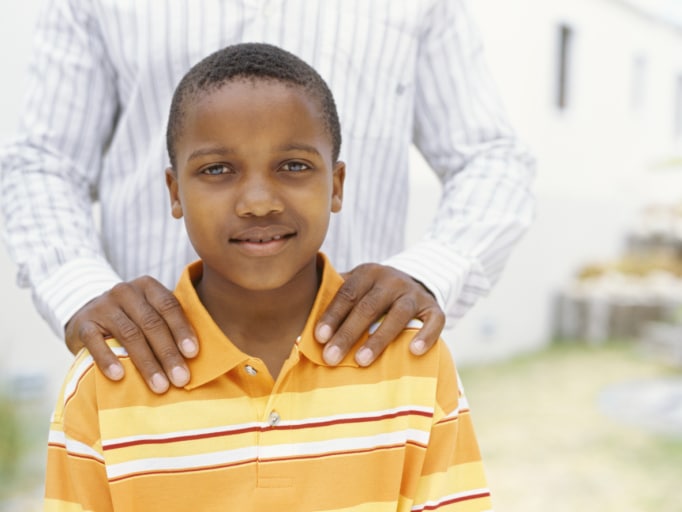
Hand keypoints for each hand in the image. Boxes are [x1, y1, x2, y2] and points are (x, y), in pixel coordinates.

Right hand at [65, 276, 197, 393]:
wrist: (86, 314)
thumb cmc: (131, 319)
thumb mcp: (149, 312)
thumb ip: (169, 326)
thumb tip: (196, 358)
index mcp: (148, 287)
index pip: (169, 306)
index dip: (182, 330)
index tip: (193, 354)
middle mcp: (125, 292)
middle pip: (151, 323)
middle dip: (168, 353)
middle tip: (181, 379)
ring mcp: (102, 306)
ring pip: (129, 335)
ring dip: (147, 363)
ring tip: (160, 386)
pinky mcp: (83, 324)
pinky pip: (96, 342)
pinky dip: (108, 359)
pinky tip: (119, 376)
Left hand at [315, 264, 444, 365]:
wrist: (414, 282)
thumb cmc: (373, 294)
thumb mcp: (356, 288)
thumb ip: (334, 300)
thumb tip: (300, 330)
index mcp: (367, 272)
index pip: (347, 294)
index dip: (332, 316)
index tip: (319, 338)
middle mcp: (391, 279)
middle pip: (368, 307)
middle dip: (348, 333)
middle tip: (331, 358)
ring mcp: (414, 293)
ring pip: (398, 315)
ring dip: (378, 339)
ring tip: (361, 361)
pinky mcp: (434, 307)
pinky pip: (434, 321)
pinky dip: (426, 335)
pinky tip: (413, 352)